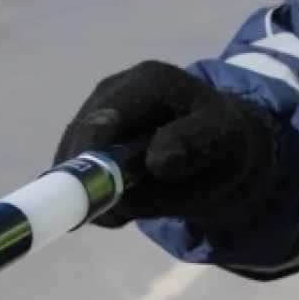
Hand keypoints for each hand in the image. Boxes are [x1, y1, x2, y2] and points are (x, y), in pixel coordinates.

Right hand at [54, 59, 275, 227]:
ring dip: (93, 187)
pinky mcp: (91, 130)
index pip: (105, 119)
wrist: (216, 140)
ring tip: (130, 208)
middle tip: (114, 217)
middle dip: (89, 180)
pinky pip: (79, 164)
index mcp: (150, 82)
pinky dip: (94, 189)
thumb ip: (192, 150)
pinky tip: (123, 199)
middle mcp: (116, 88)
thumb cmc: (222, 142)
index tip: (93, 201)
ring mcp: (98, 107)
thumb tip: (155, 164)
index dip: (91, 160)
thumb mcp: (223, 143)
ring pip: (75, 154)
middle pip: (81, 137)